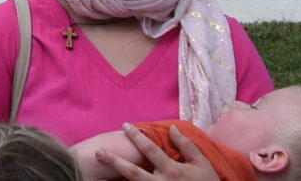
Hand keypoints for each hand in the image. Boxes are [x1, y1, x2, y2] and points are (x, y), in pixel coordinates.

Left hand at [98, 125, 223, 180]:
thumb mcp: (202, 164)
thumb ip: (187, 146)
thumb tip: (172, 129)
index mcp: (172, 170)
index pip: (149, 149)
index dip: (136, 136)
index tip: (125, 125)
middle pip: (132, 172)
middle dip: (114, 161)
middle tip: (98, 152)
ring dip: (115, 180)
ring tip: (98, 176)